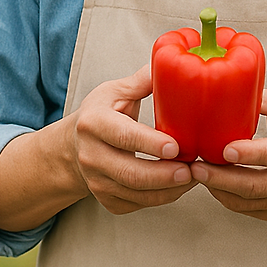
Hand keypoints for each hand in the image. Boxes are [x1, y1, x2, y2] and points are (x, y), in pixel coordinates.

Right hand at [69, 64, 197, 214]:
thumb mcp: (115, 91)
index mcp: (93, 123)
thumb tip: (173, 61)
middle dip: (164, 174)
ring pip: (136, 193)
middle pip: (130, 173)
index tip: (176, 146)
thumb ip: (143, 80)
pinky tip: (179, 186)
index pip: (124, 136)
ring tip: (193, 177)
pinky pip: (136, 204)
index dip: (150, 143)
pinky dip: (161, 198)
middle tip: (192, 169)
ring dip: (168, 189)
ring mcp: (96, 182)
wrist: (73, 147)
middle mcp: (90, 156)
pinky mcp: (105, 200)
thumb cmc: (101, 114)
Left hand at [188, 82, 266, 221]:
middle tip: (195, 166)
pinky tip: (212, 182)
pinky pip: (247, 209)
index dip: (249, 154)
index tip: (224, 149)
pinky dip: (225, 197)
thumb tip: (233, 90)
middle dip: (222, 178)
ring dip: (218, 189)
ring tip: (197, 172)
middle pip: (257, 185)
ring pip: (249, 201)